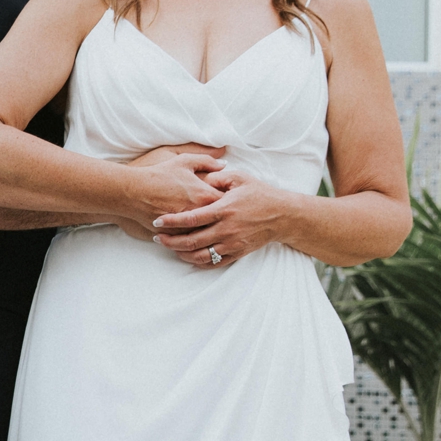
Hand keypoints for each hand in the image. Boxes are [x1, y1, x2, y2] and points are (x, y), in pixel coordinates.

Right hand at [115, 143, 231, 240]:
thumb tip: (223, 163)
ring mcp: (187, 226)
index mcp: (205, 194)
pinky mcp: (175, 235)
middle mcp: (199, 213)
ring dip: (212, 231)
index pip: (229, 202)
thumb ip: (206, 160)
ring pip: (207, 233)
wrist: (133, 192)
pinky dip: (196, 238)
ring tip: (217, 228)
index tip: (235, 201)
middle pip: (221, 221)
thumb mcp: (183, 160)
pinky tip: (200, 236)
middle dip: (226, 219)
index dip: (234, 202)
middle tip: (231, 218)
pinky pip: (191, 240)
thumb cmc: (158, 174)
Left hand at [150, 167, 284, 268]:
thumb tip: (200, 177)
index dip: (172, 221)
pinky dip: (198, 262)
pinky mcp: (237, 253)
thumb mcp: (240, 178)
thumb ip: (217, 177)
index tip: (158, 221)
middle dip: (171, 241)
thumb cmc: (259, 194)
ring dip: (181, 254)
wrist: (282, 215)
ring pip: (200, 255)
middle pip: (191, 241)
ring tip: (170, 248)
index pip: (191, 218)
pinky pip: (214, 263)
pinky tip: (188, 257)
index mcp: (224, 209)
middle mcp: (226, 229)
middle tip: (157, 238)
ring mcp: (232, 244)